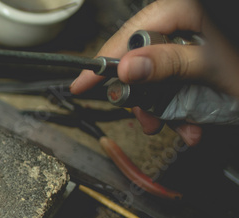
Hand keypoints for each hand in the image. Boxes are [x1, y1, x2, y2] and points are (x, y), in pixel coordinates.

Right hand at [70, 0, 238, 145]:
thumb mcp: (210, 66)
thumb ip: (166, 64)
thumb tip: (126, 67)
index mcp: (186, 10)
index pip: (131, 33)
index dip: (106, 60)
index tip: (83, 82)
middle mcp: (188, 22)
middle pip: (144, 58)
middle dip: (145, 96)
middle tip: (146, 119)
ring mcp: (196, 42)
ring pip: (161, 76)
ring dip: (166, 110)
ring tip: (178, 129)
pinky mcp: (204, 60)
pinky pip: (180, 82)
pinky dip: (183, 108)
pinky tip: (192, 126)